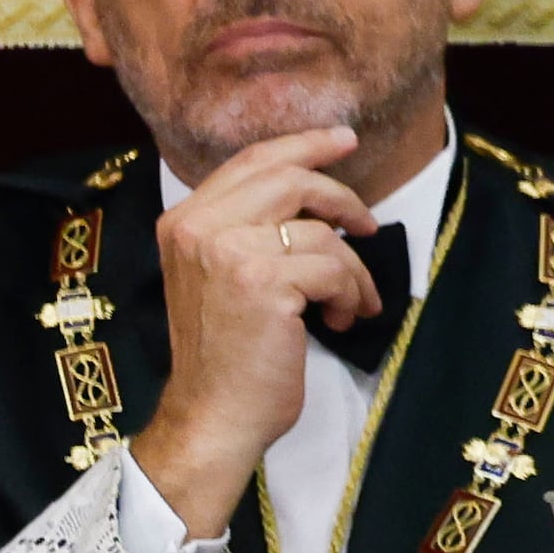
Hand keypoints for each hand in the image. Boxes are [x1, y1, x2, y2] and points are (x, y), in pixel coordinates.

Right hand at [133, 128, 384, 537]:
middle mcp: (198, 228)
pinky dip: (352, 294)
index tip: (343, 139)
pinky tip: (340, 320)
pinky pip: (335, 268)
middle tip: (369, 227)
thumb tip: (313, 188)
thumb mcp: (224, 276)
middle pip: (292, 179)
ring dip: (352, 269)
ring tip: (350, 300)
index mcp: (184, 221)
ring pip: (322, 231)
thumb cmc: (229, 352)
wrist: (213, 413)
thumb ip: (249, 229)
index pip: (251, 162)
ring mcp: (227, 252)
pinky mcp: (262, 281)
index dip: (304, 144)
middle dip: (343, 199)